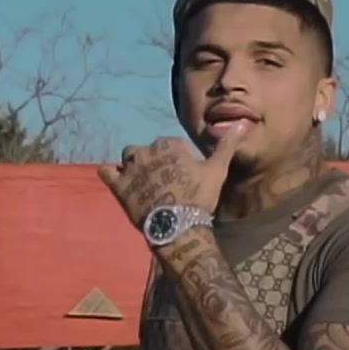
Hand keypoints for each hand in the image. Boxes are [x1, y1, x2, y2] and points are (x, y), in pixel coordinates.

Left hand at [98, 124, 246, 224]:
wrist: (177, 225)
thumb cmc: (199, 197)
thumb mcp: (217, 169)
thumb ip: (226, 145)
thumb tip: (242, 124)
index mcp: (169, 144)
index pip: (172, 144)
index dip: (179, 159)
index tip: (186, 174)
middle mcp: (146, 151)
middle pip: (149, 150)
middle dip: (156, 161)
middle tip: (166, 181)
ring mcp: (130, 168)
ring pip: (128, 157)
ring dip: (135, 165)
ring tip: (145, 181)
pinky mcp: (118, 185)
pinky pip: (106, 171)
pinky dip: (111, 173)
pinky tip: (119, 180)